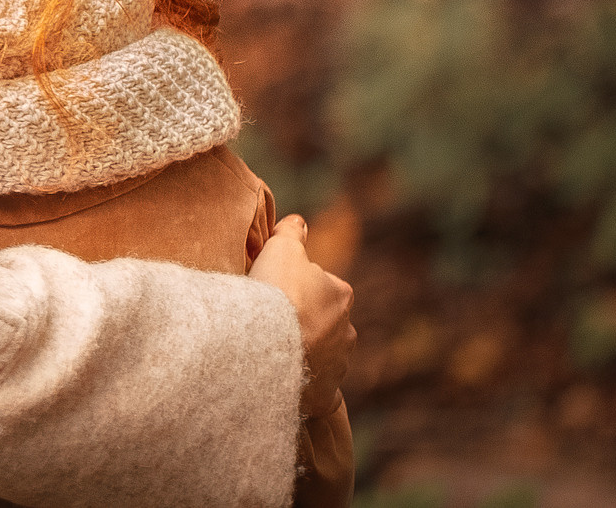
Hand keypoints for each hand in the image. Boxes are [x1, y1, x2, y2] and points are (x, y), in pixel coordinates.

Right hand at [248, 214, 355, 415]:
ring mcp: (339, 365)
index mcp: (341, 294)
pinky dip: (303, 384)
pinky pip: (316, 388)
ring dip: (304, 353)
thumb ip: (291, 233)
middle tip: (270, 322)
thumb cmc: (276, 293)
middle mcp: (348, 331)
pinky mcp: (326, 394)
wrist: (267, 347)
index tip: (274, 291)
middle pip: (324, 322)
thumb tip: (298, 221)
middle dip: (304, 322)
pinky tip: (283, 381)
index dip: (296, 286)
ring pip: (322, 355)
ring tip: (271, 351)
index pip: (322, 286)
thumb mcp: (280, 248)